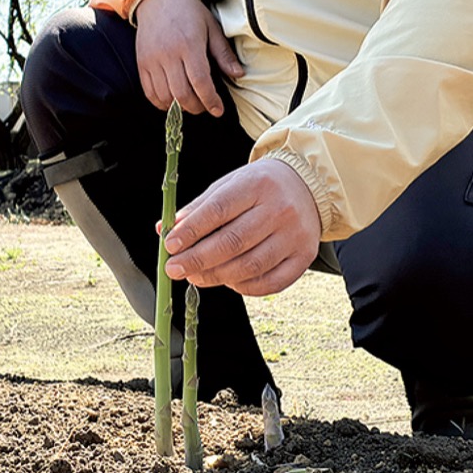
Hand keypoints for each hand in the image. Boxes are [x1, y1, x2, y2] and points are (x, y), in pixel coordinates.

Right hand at [135, 0, 242, 116]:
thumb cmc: (189, 11)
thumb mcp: (212, 27)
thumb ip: (223, 54)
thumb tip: (238, 74)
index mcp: (189, 45)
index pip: (200, 82)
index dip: (210, 100)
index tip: (218, 110)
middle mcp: (168, 54)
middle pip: (182, 94)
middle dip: (197, 107)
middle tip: (206, 107)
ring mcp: (152, 60)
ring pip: (165, 97)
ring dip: (179, 107)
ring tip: (190, 103)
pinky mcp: (141, 63)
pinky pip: (149, 92)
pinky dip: (161, 103)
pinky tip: (172, 101)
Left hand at [163, 159, 320, 296]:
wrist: (308, 186)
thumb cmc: (260, 187)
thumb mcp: (229, 185)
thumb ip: (198, 208)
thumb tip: (164, 230)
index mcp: (257, 185)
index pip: (219, 210)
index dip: (191, 230)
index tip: (170, 245)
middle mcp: (279, 209)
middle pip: (233, 242)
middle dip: (197, 259)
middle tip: (174, 269)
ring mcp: (294, 235)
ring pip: (250, 266)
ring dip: (216, 276)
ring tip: (195, 276)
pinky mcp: (304, 257)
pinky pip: (270, 282)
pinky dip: (244, 287)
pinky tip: (227, 281)